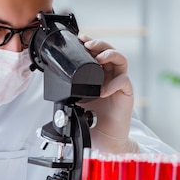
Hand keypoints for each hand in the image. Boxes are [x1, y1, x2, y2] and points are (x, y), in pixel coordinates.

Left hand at [78, 34, 138, 153]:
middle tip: (87, 44)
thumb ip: (69, 90)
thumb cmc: (91, 121)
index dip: (89, 43)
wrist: (103, 140)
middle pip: (109, 51)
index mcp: (98, 75)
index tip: (79, 38)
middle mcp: (109, 76)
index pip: (96, 53)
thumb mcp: (75, 101)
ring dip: (109, 54)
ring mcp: (119, 84)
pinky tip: (103, 90)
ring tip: (99, 58)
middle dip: (99, 44)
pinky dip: (114, 83)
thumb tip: (53, 81)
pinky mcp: (126, 94)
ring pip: (120, 60)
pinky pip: (124, 82)